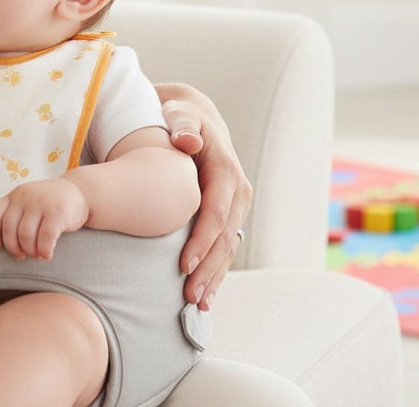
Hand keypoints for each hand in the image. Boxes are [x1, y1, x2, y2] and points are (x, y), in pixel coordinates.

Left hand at [0, 178, 88, 259]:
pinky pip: (45, 238)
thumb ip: (15, 215)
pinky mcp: (57, 212)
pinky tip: (47, 255)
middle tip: (22, 256)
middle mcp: (25, 196)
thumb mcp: (28, 202)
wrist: (79, 191)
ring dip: (30, 251)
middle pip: (9, 229)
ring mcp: (41, 203)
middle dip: (13, 248)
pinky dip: (44, 251)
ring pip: (25, 235)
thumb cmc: (48, 205)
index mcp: (14, 195)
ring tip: (37, 254)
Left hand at [159, 84, 251, 308]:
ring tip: (197, 304)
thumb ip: (182, 125)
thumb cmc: (180, 117)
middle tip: (189, 296)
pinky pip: (224, 247)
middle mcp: (237, 192)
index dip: (201, 240)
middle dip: (208, 268)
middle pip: (224, 237)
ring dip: (214, 277)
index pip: (216, 212)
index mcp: (226, 171)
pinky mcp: (228, 216)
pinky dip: (215, 271)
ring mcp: (236, 206)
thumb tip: (188, 142)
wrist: (194, 118)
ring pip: (228, 247)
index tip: (183, 264)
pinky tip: (205, 295)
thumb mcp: (181, 113)